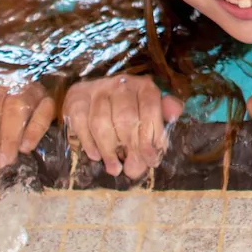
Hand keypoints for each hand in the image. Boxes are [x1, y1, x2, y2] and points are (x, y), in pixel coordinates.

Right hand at [62, 74, 183, 178]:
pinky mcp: (76, 98)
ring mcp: (96, 89)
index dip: (152, 137)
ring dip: (108, 150)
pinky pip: (80, 123)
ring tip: (114, 168)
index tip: (151, 159)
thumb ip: (163, 116)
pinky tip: (96, 156)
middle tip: (132, 168)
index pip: (150, 109)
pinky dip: (88, 142)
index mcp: (143, 86)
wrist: (94, 98)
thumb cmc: (129, 111)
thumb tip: (175, 113)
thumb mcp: (150, 113)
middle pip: (125, 118)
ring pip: (101, 122)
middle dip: (130, 147)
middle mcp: (120, 83)